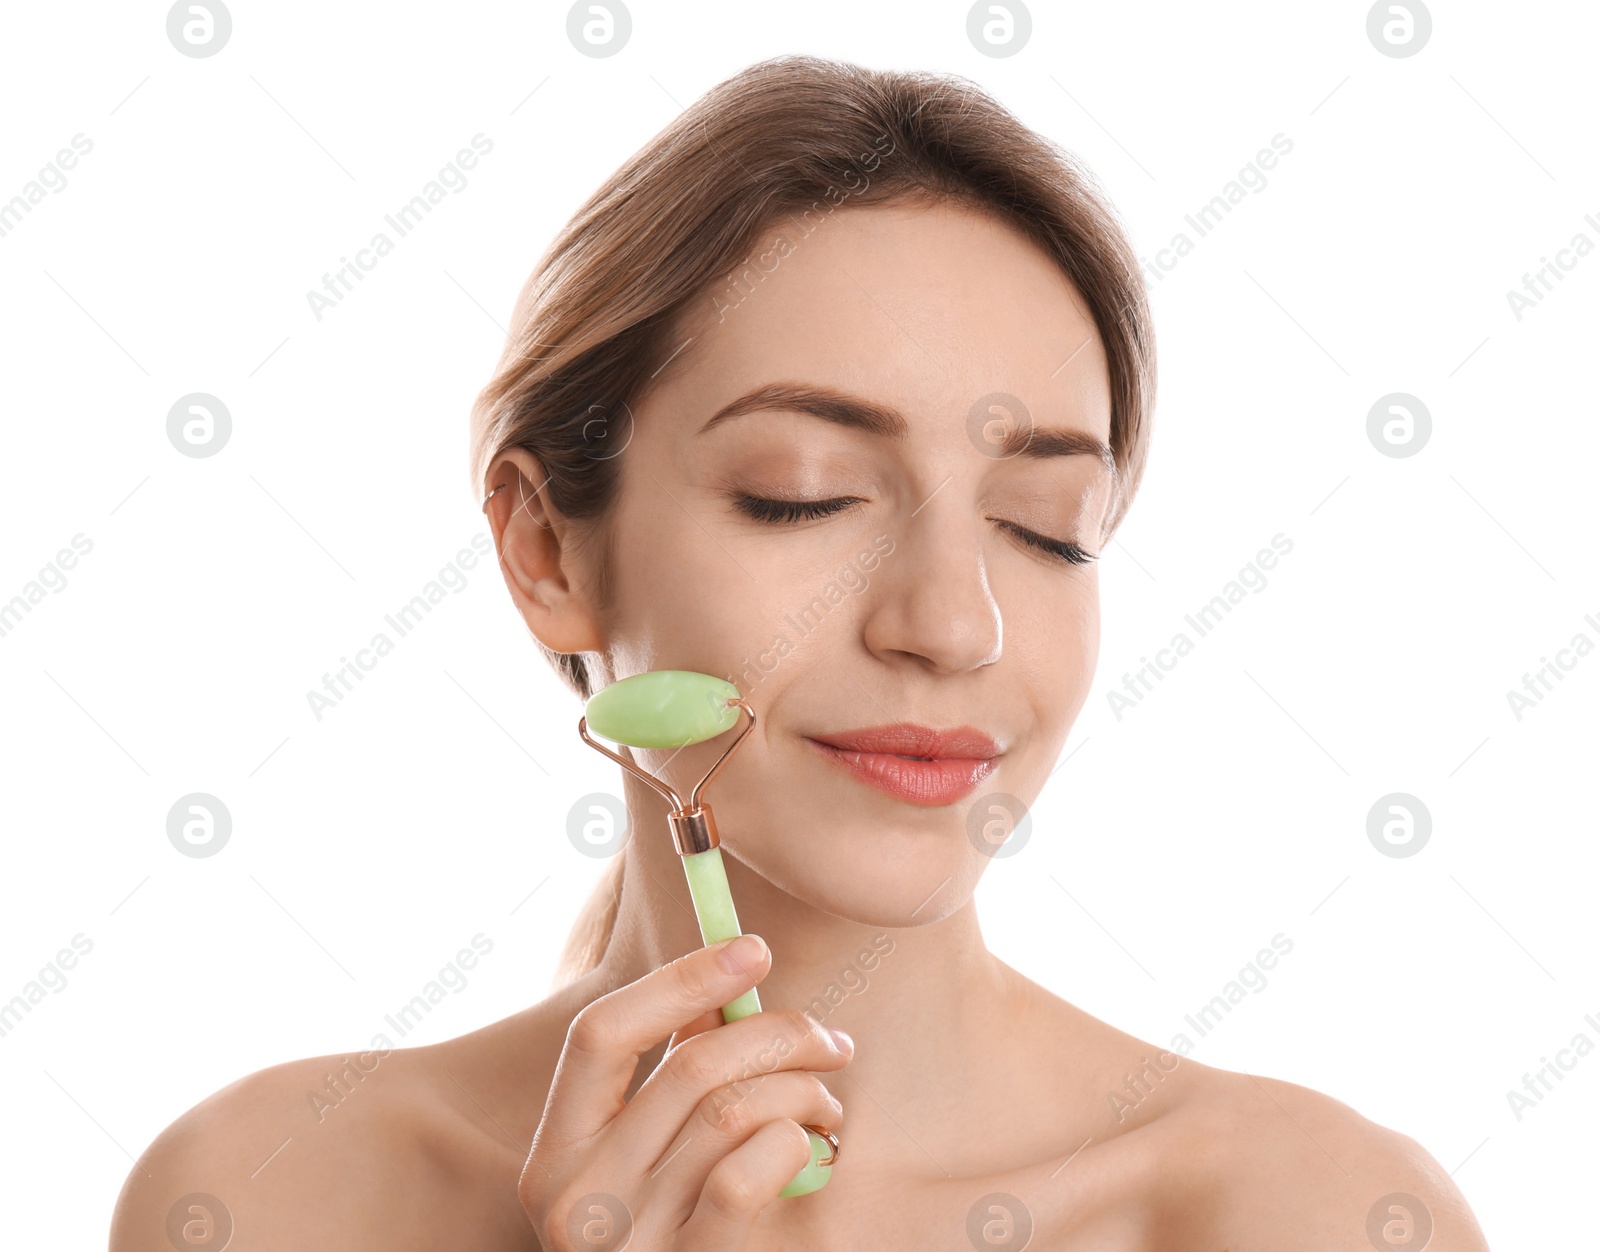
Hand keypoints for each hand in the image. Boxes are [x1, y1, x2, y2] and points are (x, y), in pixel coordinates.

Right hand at [519, 933, 853, 1248]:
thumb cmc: (668, 1237)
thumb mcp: (644, 1162)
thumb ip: (668, 1078)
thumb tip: (726, 988)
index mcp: (553, 1156)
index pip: (599, 1034)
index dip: (679, 980)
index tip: (752, 950)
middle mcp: (577, 1200)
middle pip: (688, 1066)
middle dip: (778, 1032)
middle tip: (830, 1038)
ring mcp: (632, 1245)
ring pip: (732, 1110)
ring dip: (803, 1087)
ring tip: (829, 1098)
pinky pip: (750, 1172)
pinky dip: (795, 1139)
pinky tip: (814, 1146)